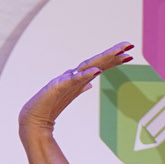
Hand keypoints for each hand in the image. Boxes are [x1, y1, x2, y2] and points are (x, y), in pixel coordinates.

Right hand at [18, 42, 133, 140]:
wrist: (34, 118)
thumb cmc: (51, 106)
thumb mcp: (70, 96)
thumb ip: (80, 87)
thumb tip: (90, 84)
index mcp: (79, 78)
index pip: (100, 65)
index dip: (114, 59)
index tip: (130, 54)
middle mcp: (74, 75)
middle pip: (97, 62)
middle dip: (113, 53)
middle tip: (128, 45)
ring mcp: (66, 79)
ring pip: (88, 66)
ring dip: (103, 60)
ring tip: (117, 53)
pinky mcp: (58, 87)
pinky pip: (74, 80)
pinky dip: (85, 75)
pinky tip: (96, 72)